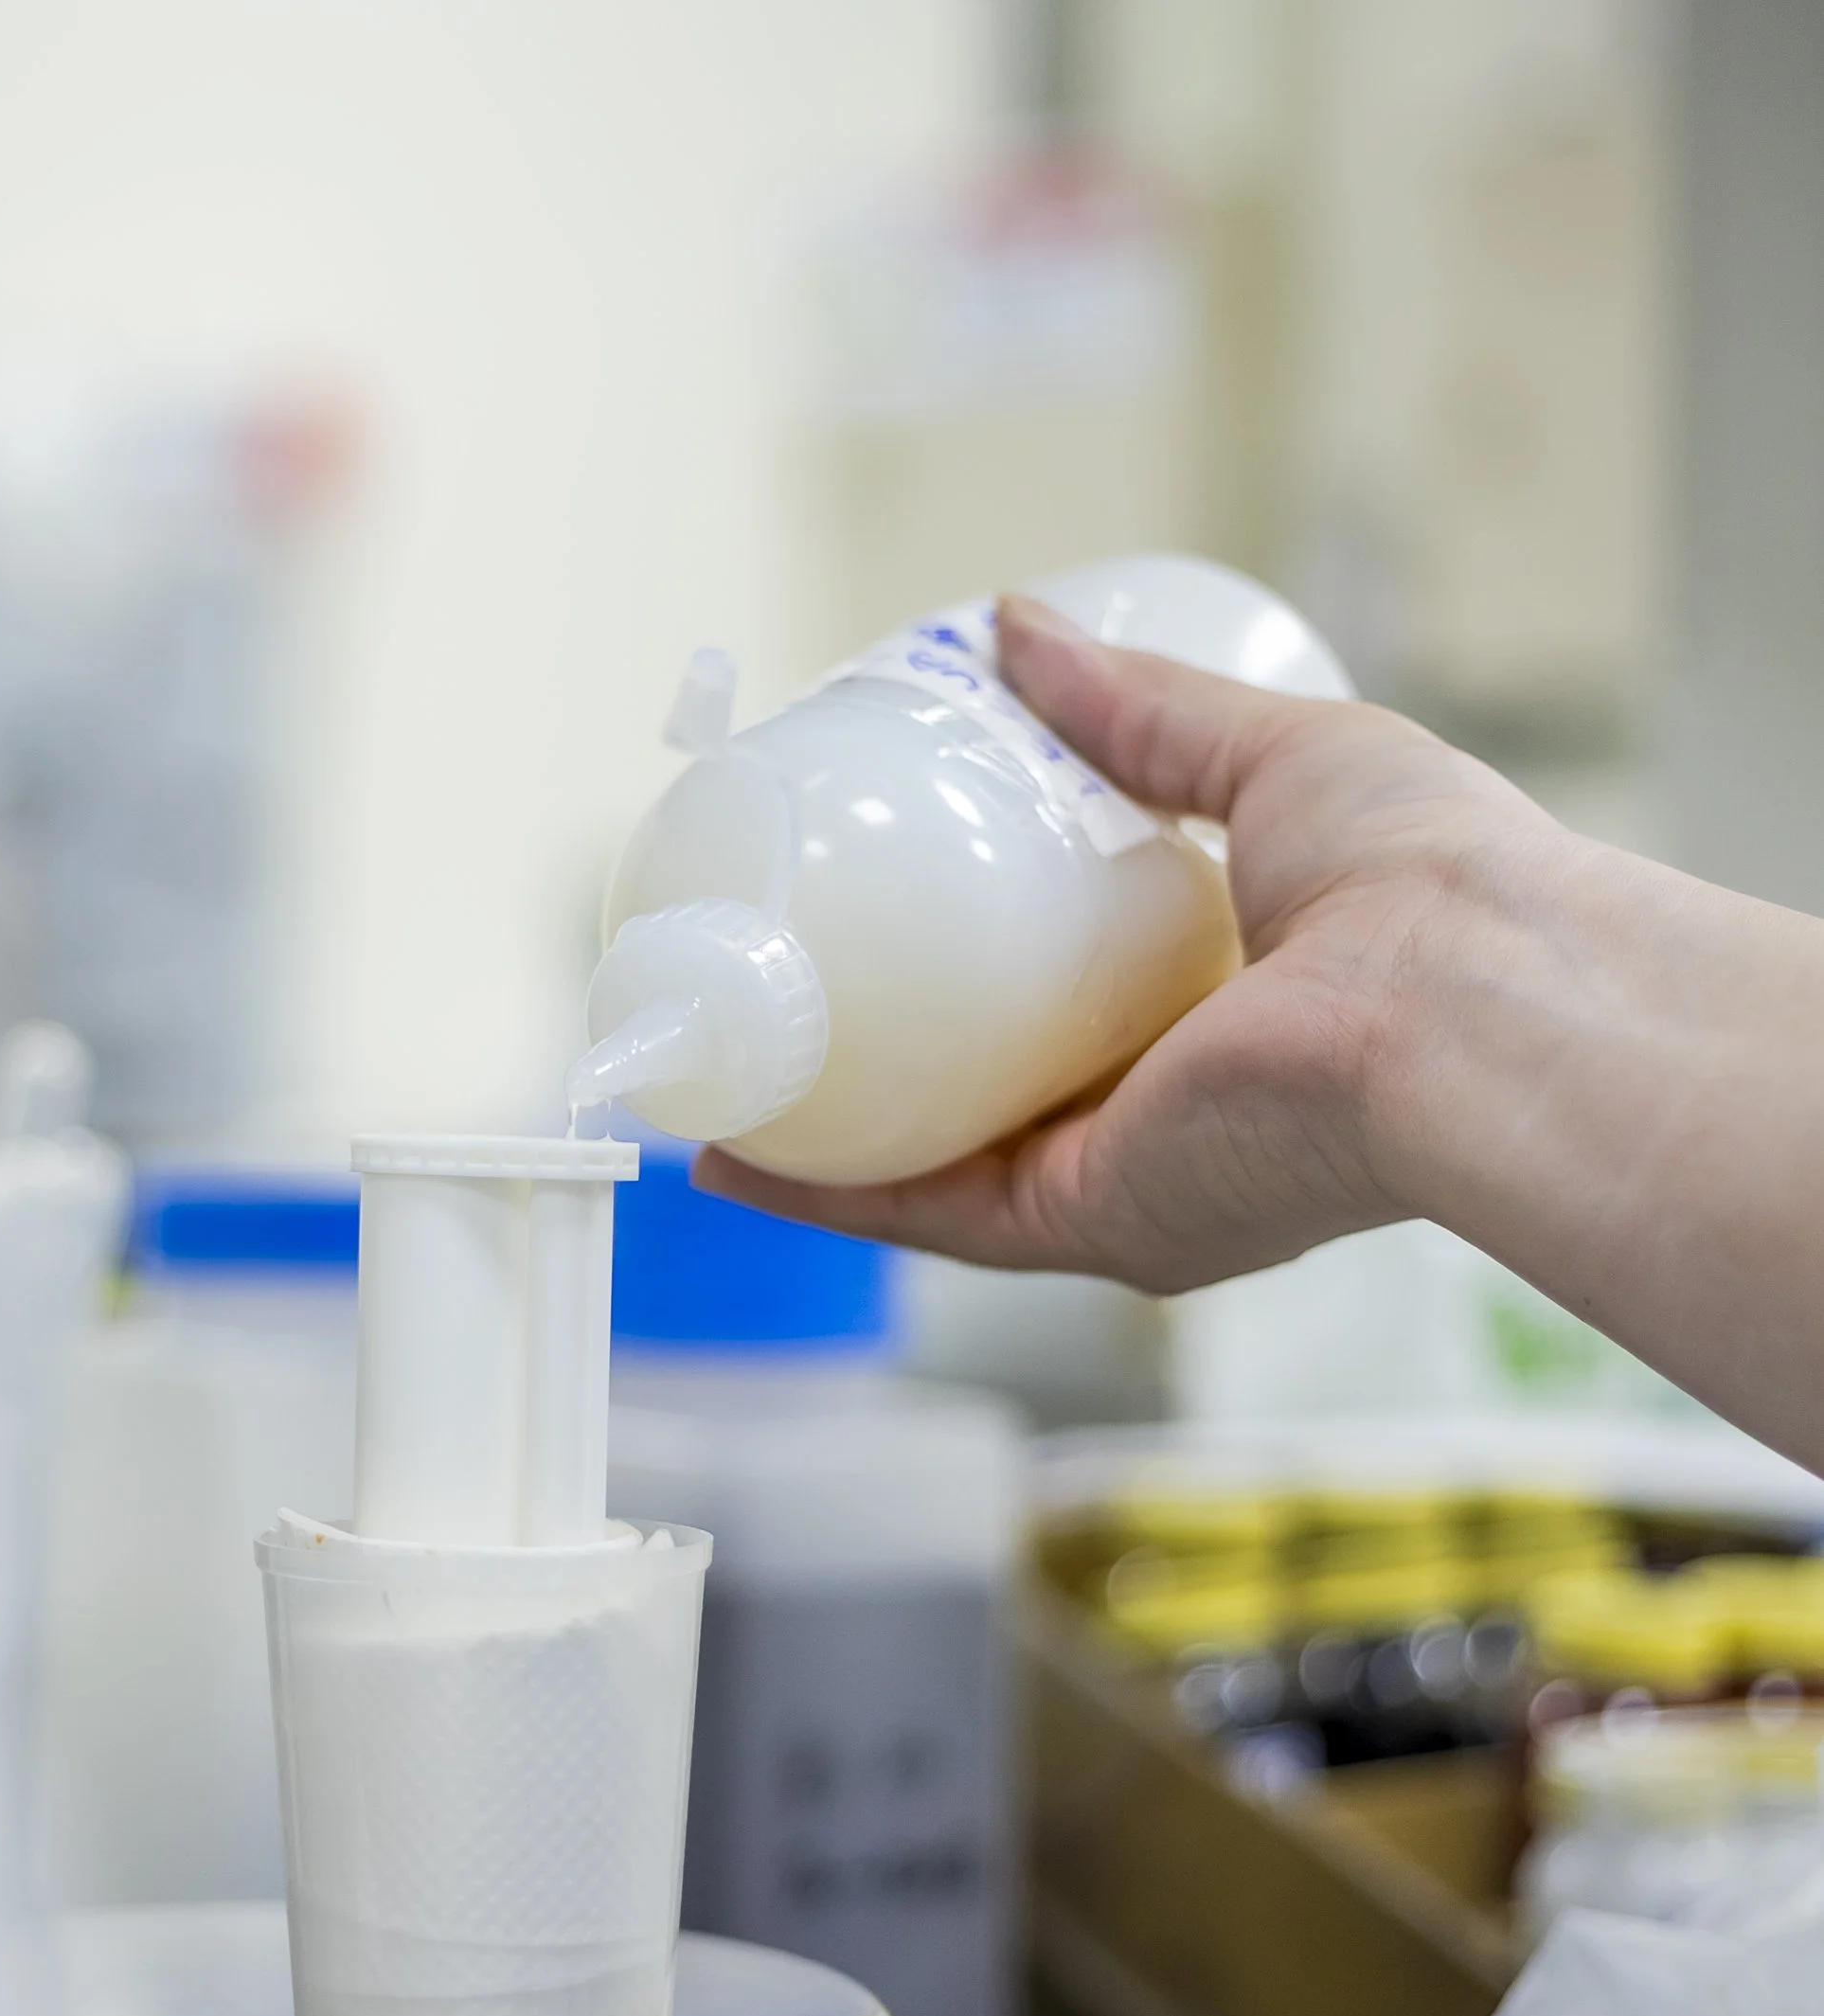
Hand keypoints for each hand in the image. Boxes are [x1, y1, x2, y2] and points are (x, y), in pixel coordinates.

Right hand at [692, 594, 1572, 1293]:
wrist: (1468, 996)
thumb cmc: (1426, 880)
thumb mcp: (1272, 756)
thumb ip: (1141, 712)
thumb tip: (1010, 624)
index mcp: (1225, 1026)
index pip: (1070, 1013)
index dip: (973, 971)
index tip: (880, 915)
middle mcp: (1170, 1125)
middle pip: (988, 1099)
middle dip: (881, 1059)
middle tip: (775, 994)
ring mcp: (1121, 1181)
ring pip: (935, 1169)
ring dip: (822, 1135)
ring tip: (720, 1077)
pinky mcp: (1084, 1218)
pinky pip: (926, 1210)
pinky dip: (825, 1189)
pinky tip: (734, 1153)